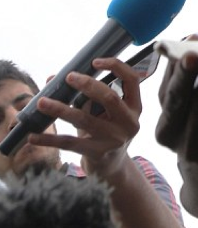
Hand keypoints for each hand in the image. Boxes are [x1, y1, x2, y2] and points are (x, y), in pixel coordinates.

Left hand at [28, 57, 140, 180]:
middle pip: (109, 97)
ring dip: (60, 109)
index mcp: (134, 106)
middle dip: (87, 84)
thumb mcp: (106, 113)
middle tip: (69, 77)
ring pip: (84, 119)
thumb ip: (87, 96)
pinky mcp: (97, 153)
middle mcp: (128, 122)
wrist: (112, 166)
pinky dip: (49, 139)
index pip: (132, 79)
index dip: (115, 67)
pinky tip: (33, 136)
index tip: (95, 61)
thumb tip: (54, 78)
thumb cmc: (106, 130)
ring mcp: (114, 139)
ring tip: (41, 102)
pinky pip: (70, 143)